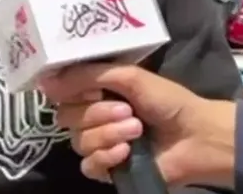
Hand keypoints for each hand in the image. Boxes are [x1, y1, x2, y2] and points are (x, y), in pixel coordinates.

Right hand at [38, 64, 236, 188]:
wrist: (197, 136)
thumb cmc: (167, 100)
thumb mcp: (129, 76)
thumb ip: (88, 75)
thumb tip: (45, 80)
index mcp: (94, 92)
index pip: (60, 92)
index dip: (67, 91)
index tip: (86, 89)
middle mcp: (91, 117)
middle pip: (65, 117)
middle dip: (95, 114)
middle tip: (126, 111)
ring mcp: (99, 144)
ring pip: (77, 141)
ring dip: (108, 134)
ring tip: (136, 130)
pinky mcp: (107, 169)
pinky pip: (88, 164)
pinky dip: (106, 156)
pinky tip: (126, 152)